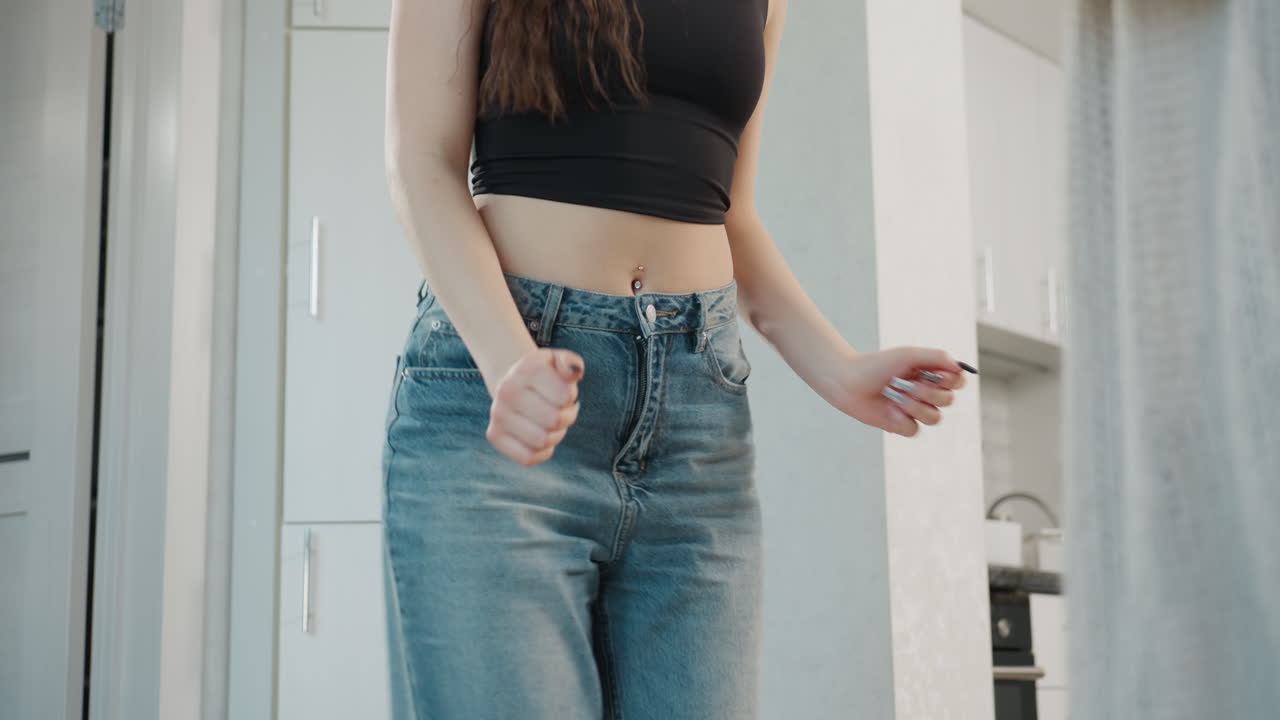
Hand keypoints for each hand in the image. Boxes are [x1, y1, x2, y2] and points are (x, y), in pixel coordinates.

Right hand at [486, 347, 584, 465]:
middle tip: (559, 409)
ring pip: (542, 442)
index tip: (562, 391)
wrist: (513, 382)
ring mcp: (497, 414)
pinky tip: (540, 436)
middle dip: (565, 417)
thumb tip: (574, 373)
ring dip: (554, 435)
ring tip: (549, 422)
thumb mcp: (558, 361)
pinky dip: (541, 452)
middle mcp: (506, 390)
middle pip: (554, 421)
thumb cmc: (544, 375)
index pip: (565, 398)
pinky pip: (528, 458)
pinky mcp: (494, 435)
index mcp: (526, 370)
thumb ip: (571, 363)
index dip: (570, 398)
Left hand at [829, 346, 968, 436]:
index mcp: (931, 375)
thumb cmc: (877, 365)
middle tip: (904, 383)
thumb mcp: (909, 355)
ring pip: (934, 418)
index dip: (951, 381)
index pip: (957, 382)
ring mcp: (914, 411)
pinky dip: (901, 419)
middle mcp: (926, 393)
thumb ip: (937, 357)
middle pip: (948, 401)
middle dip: (927, 392)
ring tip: (894, 395)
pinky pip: (914, 429)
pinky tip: (889, 409)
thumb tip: (960, 367)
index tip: (936, 375)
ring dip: (914, 406)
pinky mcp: (901, 425)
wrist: (849, 381)